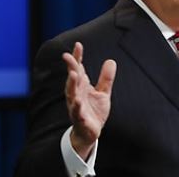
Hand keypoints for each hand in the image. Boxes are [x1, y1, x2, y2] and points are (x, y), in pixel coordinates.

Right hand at [62, 42, 116, 158]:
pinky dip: (77, 106)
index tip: (78, 45)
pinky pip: (77, 112)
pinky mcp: (80, 118)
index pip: (78, 69)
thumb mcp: (103, 93)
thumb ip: (106, 78)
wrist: (90, 132)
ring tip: (73, 74)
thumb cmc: (94, 111)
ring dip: (71, 84)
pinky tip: (78, 101)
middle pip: (72, 78)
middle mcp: (76, 93)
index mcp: (82, 86)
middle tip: (68, 56)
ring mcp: (76, 106)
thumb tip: (111, 61)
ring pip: (71, 93)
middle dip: (71, 67)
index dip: (77, 57)